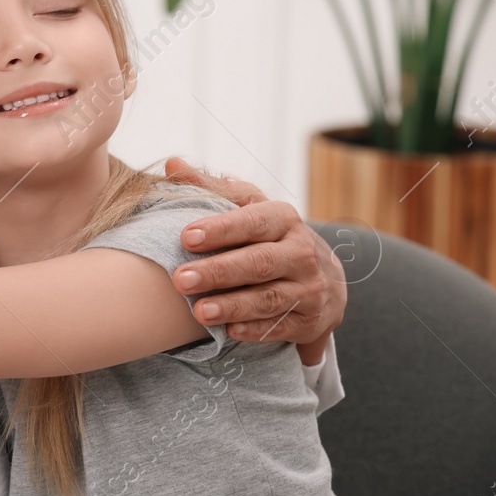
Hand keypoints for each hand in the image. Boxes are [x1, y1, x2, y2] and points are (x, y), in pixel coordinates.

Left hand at [163, 157, 346, 344]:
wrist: (324, 277)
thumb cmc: (269, 236)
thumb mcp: (248, 207)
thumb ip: (211, 189)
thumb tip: (171, 164)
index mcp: (284, 219)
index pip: (252, 221)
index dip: (220, 229)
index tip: (185, 237)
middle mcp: (301, 252)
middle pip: (258, 263)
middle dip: (218, 272)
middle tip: (180, 280)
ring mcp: (309, 288)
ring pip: (269, 298)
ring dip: (232, 306)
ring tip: (199, 311)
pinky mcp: (309, 321)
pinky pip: (280, 326)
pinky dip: (254, 330)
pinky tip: (228, 331)